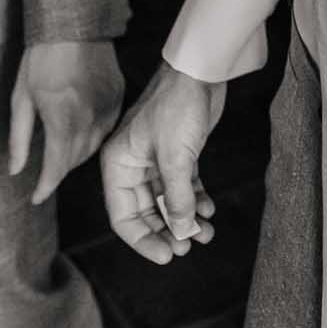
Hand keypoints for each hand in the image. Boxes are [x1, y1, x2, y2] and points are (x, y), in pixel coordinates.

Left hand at [8, 40, 125, 205]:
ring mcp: (108, 108)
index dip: (44, 187)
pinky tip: (80, 131)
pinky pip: (106, 129)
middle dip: (58, 171)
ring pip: (93, 147)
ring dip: (75, 156)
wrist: (75, 24)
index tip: (35, 197)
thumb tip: (15, 170)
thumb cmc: (42, 58)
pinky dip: (92, 137)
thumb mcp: (21, 98)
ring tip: (61, 153)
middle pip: (75, 161)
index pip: (56, 169)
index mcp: (63, 121)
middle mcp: (90, 120)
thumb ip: (20, 139)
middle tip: (44, 172)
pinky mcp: (118, 97)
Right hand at [100, 61, 225, 263]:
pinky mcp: (179, 153)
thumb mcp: (176, 157)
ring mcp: (156, 160)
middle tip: (188, 248)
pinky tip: (209, 210)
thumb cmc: (177, 106)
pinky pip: (183, 187)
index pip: (122, 217)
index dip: (143, 240)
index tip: (167, 257)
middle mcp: (132, 165)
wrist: (200, 70)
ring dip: (185, 219)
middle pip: (144, 213)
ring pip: (166, 201)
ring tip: (206, 233)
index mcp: (118, 165)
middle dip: (167, 232)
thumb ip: (176, 198)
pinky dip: (195, 200)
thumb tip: (182, 232)